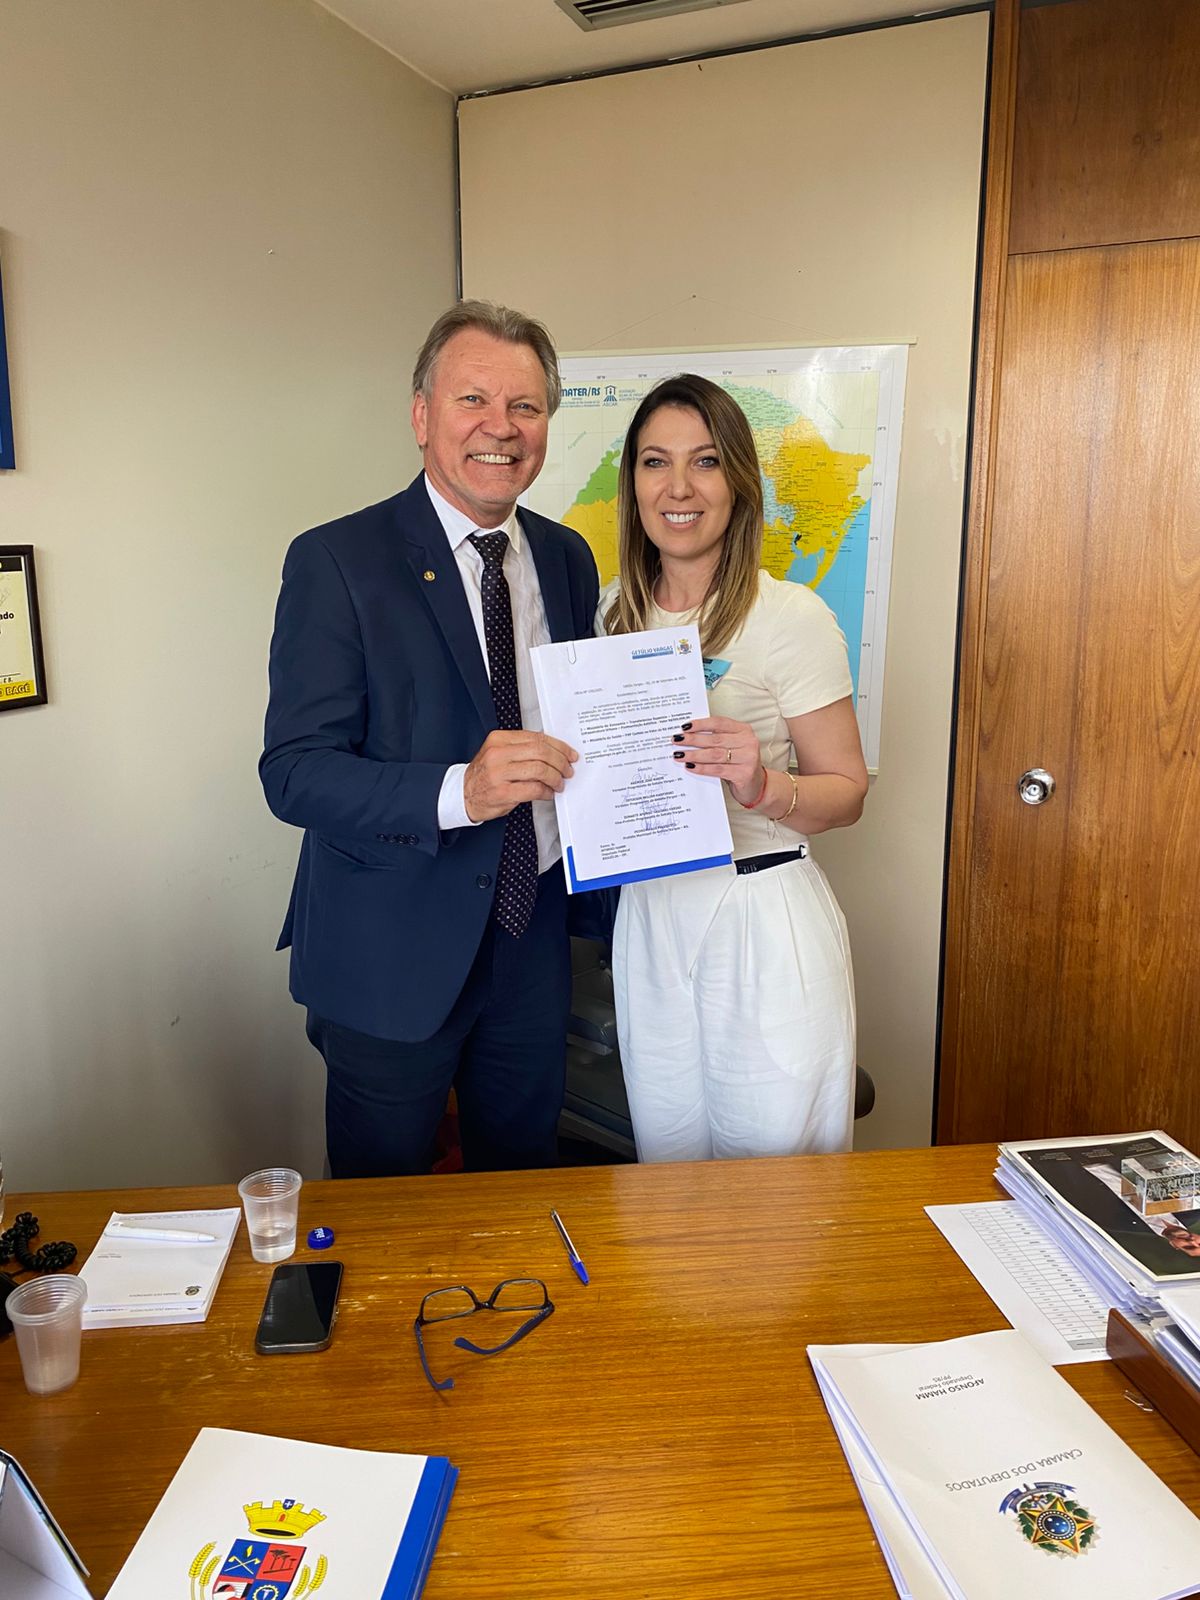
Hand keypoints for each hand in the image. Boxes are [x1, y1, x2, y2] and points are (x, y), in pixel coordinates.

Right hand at [463, 729, 577, 821]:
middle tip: (568, 769)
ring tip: (559, 783)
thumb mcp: (499, 753)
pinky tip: (548, 793)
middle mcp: (498, 753)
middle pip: (541, 752)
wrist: (463, 794)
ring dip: (555, 777)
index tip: (569, 753)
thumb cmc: (484, 774)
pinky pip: (534, 789)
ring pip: (540, 769)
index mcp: (499, 739)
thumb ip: (522, 748)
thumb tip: (554, 751)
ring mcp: (499, 773)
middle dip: (560, 761)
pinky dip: (546, 791)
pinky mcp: (503, 792)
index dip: (559, 746)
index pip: (537, 738)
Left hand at [671, 715, 762, 803]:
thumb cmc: (740, 764)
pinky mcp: (744, 774)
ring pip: (714, 754)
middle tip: (676, 740)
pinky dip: (701, 768)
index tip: (684, 727)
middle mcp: (748, 742)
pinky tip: (690, 767)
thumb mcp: (732, 747)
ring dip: (694, 755)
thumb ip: (716, 740)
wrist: (757, 786)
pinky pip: (717, 769)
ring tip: (679, 755)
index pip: (719, 722)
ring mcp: (748, 758)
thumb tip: (688, 736)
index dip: (700, 724)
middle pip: (714, 739)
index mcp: (744, 730)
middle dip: (692, 739)